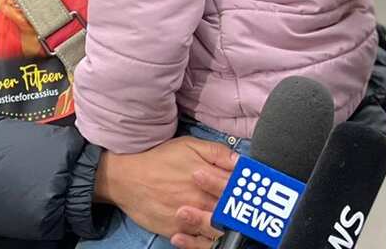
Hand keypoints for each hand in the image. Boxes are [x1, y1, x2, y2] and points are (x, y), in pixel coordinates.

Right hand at [94, 136, 238, 248]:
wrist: (127, 178)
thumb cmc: (161, 159)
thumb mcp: (191, 146)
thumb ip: (218, 153)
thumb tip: (240, 161)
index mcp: (209, 178)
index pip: (240, 187)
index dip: (251, 190)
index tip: (258, 192)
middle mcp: (201, 200)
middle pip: (232, 211)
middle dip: (243, 211)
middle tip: (251, 211)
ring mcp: (189, 218)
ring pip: (217, 230)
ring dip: (228, 227)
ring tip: (234, 224)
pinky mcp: (176, 231)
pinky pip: (198, 242)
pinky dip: (207, 240)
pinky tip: (212, 235)